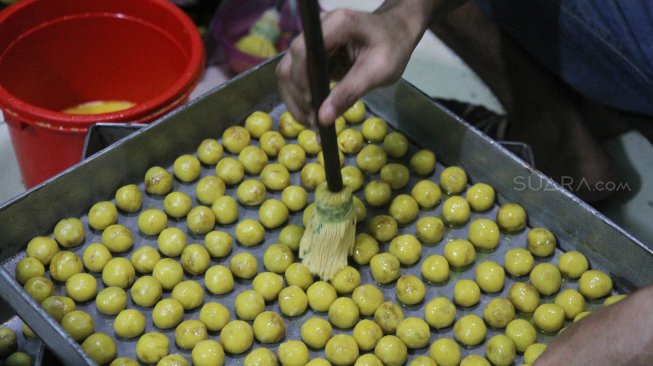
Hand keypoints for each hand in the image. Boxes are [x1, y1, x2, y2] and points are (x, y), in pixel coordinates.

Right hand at [276, 0, 434, 125]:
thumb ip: (350, 92)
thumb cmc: (392, 48)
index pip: (303, 52)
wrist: (395, 34)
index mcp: (336, 24)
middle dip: (298, 97)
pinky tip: (312, 114)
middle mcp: (316, 29)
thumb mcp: (379, 71)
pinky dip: (301, 97)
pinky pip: (296, 77)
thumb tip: (323, 118)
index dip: (302, 82)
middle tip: (314, 123)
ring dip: (296, 100)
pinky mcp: (311, 54)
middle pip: (289, 64)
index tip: (314, 107)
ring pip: (287, 72)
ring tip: (312, 122)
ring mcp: (311, 41)